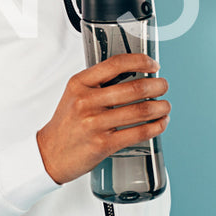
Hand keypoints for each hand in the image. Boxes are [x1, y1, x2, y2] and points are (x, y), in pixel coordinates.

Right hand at [36, 53, 169, 184]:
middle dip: (157, 86)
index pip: (116, 64)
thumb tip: (134, 74)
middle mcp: (86, 102)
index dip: (140, 61)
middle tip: (163, 86)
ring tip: (165, 106)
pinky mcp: (103, 144)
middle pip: (134, 88)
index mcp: (80, 84)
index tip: (153, 65)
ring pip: (141, 111)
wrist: (50, 154)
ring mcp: (95, 124)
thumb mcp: (74, 94)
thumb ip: (98, 83)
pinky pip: (139, 133)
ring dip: (161, 107)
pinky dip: (156, 127)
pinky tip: (160, 124)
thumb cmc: (66, 124)